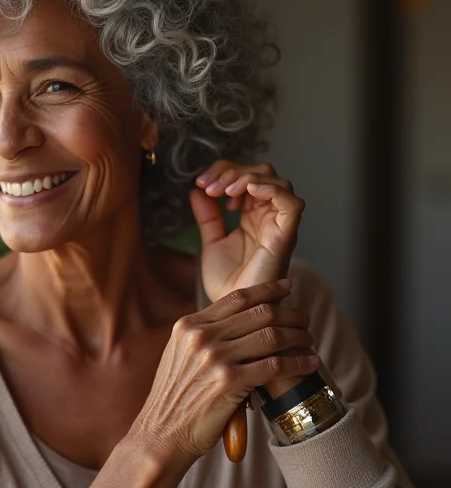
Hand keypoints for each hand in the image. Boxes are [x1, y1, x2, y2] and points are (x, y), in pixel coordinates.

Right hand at [128, 280, 318, 465]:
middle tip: (304, 319)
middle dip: (288, 313)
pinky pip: (275, 366)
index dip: (266, 289)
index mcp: (188, 326)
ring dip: (297, 336)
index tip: (286, 286)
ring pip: (270, 336)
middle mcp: (200, 336)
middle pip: (258, 313)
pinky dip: (298, 362)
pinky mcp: (229, 382)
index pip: (236, 298)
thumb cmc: (174, 398)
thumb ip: (202, 336)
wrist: (161, 433)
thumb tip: (234, 323)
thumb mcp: (179, 355)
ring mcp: (214, 358)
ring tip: (309, 340)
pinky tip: (309, 363)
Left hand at [190, 160, 308, 398]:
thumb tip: (196, 191)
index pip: (245, 177)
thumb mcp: (211, 243)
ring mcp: (277, 226)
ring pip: (277, 181)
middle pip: (261, 173)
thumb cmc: (228, 287)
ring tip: (225, 191)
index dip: (225, 172)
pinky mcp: (285, 238)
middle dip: (232, 171)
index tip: (202, 185)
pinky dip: (271, 190)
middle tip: (210, 187)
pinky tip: (246, 192)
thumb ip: (208, 217)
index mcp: (251, 217)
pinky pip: (291, 203)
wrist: (235, 316)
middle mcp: (267, 218)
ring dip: (248, 178)